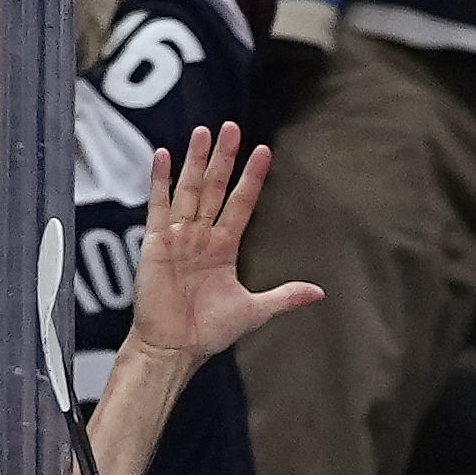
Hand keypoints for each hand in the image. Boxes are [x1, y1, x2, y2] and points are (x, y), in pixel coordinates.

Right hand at [124, 125, 320, 369]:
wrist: (176, 347)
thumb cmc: (209, 331)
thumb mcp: (254, 310)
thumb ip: (284, 296)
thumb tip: (319, 292)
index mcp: (223, 248)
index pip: (241, 204)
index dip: (252, 179)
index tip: (263, 152)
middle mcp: (201, 237)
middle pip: (215, 188)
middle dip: (225, 159)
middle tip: (232, 127)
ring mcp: (178, 236)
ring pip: (190, 190)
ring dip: (197, 161)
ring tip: (205, 132)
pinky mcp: (156, 242)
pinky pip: (158, 206)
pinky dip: (160, 181)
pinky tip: (163, 156)